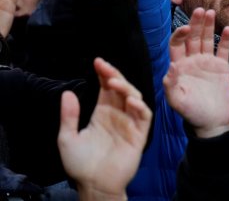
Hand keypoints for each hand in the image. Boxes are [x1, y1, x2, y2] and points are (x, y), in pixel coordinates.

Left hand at [58, 58, 151, 198]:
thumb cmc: (80, 164)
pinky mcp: (139, 134)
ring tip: (114, 82)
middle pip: (121, 88)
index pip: (106, 88)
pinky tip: (131, 101)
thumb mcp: (67, 138)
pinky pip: (144, 116)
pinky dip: (140, 106)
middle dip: (114, 75)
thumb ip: (69, 116)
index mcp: (102, 113)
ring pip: (134, 97)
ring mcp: (129, 122)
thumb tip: (67, 92)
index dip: (104, 74)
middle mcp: (118, 114)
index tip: (97, 62)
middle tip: (104, 67)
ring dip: (126, 88)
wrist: (94, 184)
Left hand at [164, 8, 228, 138]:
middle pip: (192, 37)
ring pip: (207, 40)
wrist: (212, 122)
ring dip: (208, 26)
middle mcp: (192, 61)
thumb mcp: (177, 102)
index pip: (177, 45)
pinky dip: (225, 39)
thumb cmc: (192, 113)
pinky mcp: (221, 67)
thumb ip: (171, 86)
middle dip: (195, 23)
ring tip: (211, 13)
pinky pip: (223, 50)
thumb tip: (170, 67)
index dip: (179, 34)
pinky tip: (228, 29)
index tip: (186, 29)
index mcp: (179, 67)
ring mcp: (207, 63)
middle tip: (200, 10)